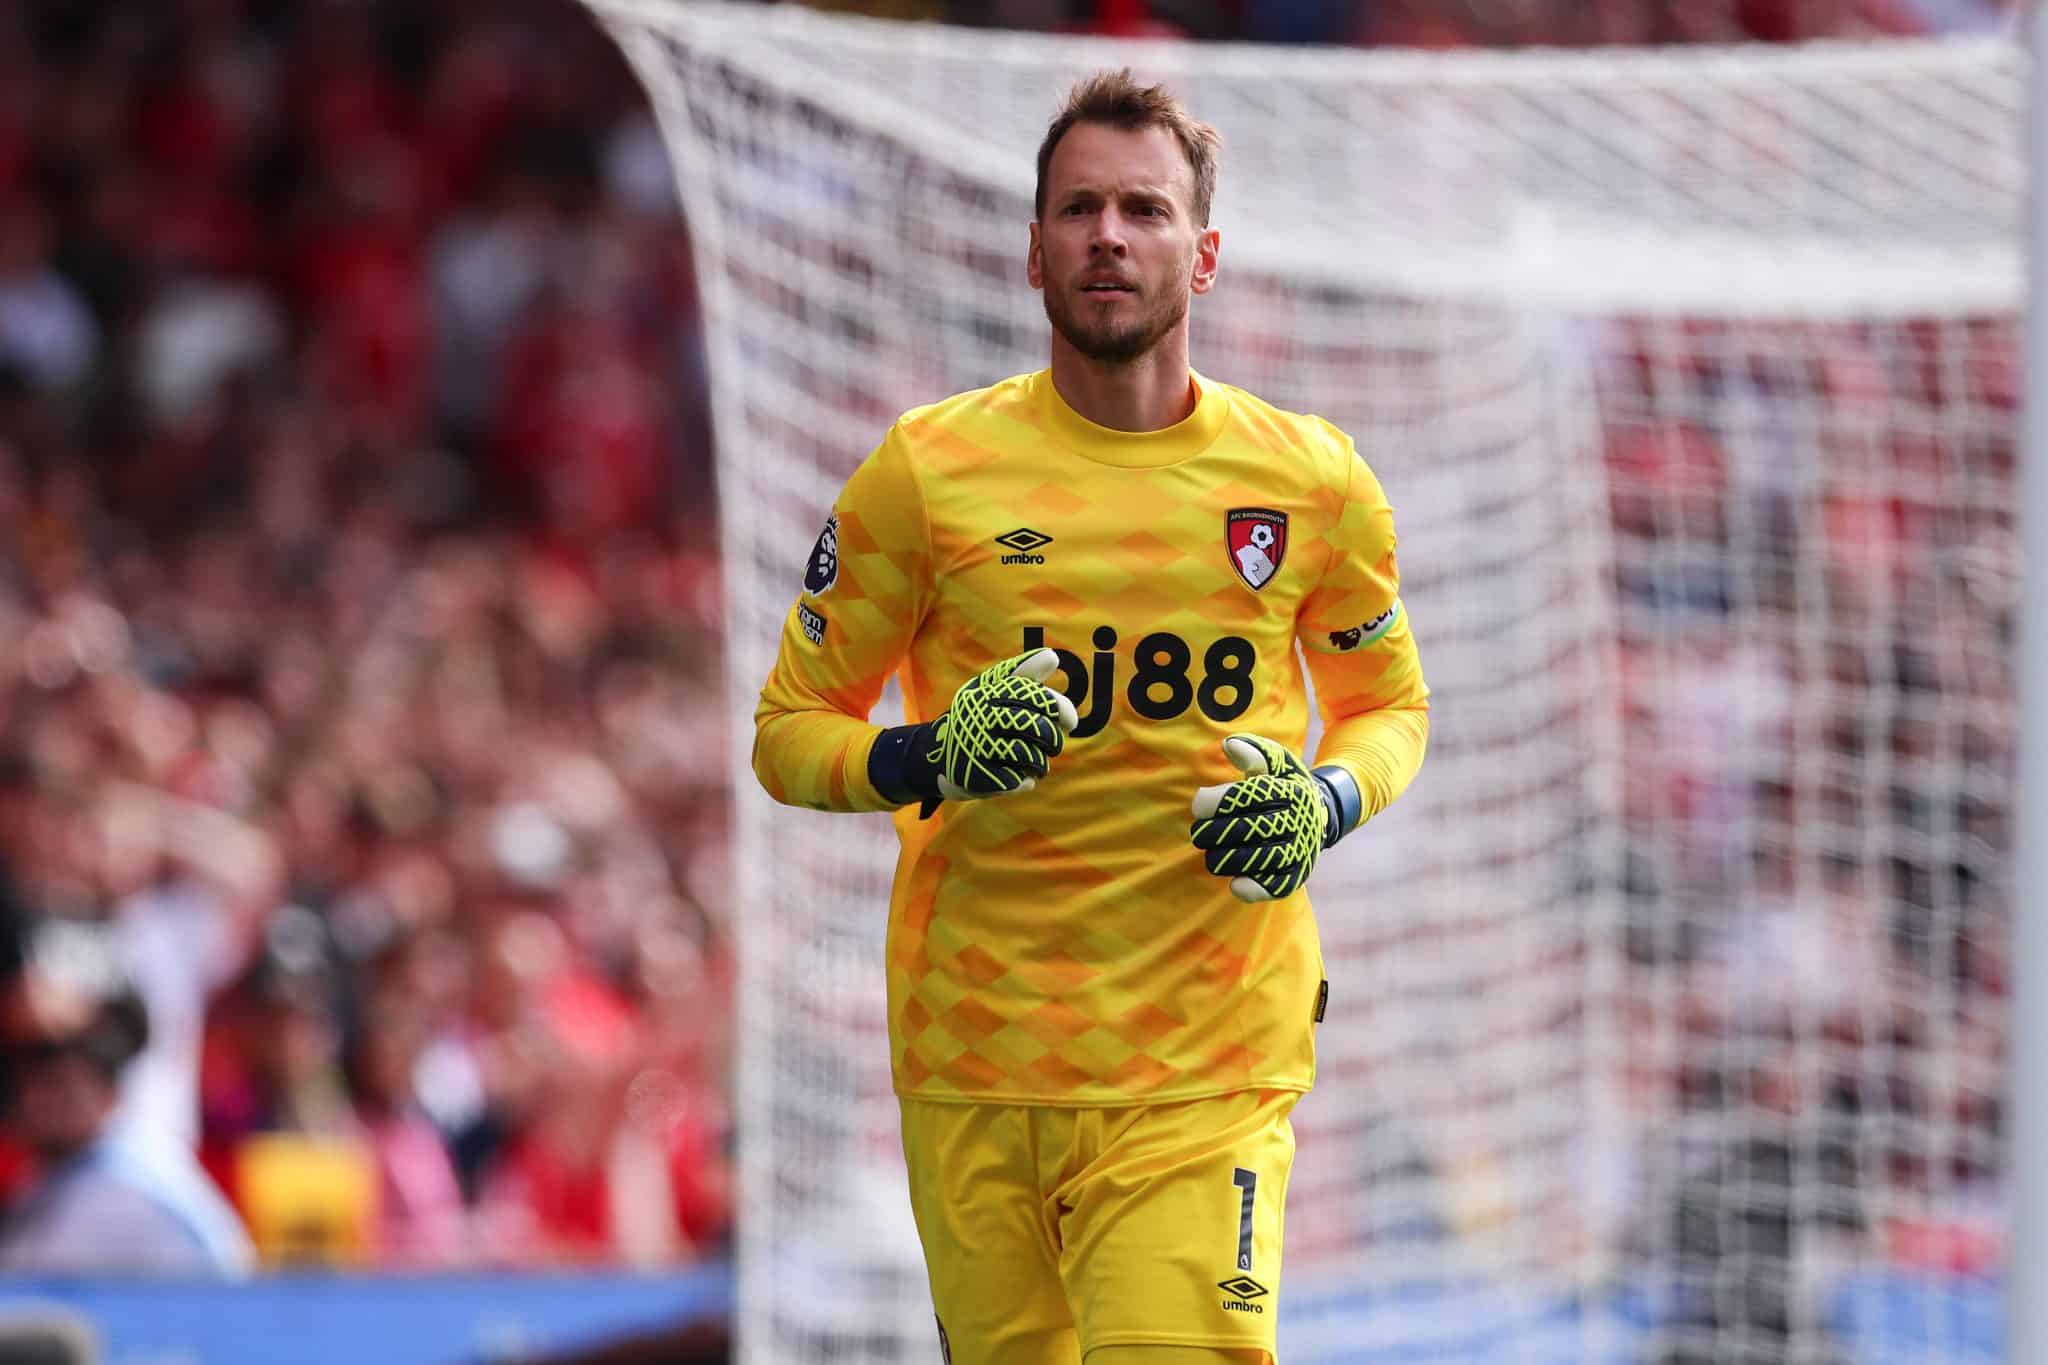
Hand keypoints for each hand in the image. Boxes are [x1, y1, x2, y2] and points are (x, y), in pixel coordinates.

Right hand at [868, 648, 1079, 813]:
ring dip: (1039, 763)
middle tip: (1053, 746)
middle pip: (1034, 727)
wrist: (933, 758)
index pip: (1031, 695)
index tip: (1070, 722)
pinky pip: (1016, 781)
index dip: (1057, 707)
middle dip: (1052, 739)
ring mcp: (975, 746)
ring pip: (1029, 756)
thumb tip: (1052, 657)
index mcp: (985, 692)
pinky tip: (1019, 779)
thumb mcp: (992, 692)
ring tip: (1035, 764)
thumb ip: (1023, 675)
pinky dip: (1024, 782)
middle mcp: (977, 716)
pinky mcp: (975, 775)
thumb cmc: (976, 721)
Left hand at [1189, 735, 1336, 902]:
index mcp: (1294, 791)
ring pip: (1260, 858)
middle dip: (1216, 833)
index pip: (1251, 796)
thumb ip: (1254, 752)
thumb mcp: (1276, 764)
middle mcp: (1301, 821)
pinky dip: (1253, 888)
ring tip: (1210, 856)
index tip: (1198, 806)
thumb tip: (1229, 745)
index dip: (1219, 802)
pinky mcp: (1298, 875)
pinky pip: (1275, 886)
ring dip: (1227, 859)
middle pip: (1251, 829)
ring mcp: (1301, 850)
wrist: (1318, 815)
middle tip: (1198, 834)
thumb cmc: (1284, 785)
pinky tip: (1234, 884)